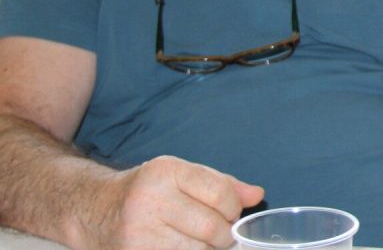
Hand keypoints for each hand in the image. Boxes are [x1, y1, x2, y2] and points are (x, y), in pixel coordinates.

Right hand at [76, 155, 263, 249]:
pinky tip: (184, 248)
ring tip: (198, 241)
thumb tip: (257, 195)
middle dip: (224, 235)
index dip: (234, 209)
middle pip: (213, 228)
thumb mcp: (183, 176)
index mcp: (165, 172)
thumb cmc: (148, 191)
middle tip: (217, 233)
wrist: (93, 210)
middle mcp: (150, 200)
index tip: (231, 214)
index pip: (221, 194)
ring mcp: (139, 233)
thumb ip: (222, 184)